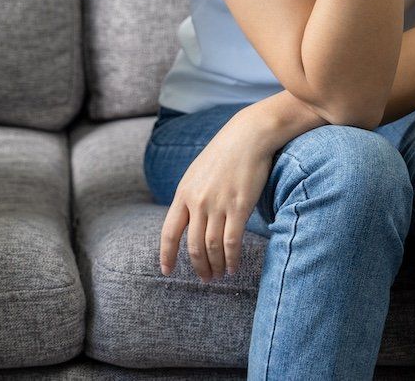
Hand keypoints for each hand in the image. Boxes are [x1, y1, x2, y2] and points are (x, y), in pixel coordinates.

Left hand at [158, 111, 280, 282]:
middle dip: (197, 266)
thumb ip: (190, 197)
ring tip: (219, 275)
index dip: (166, 254)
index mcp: (183, 193)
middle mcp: (197, 201)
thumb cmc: (224, 155)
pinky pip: (231, 242)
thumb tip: (188, 220)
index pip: (169, 232)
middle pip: (192, 245)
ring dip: (214, 265)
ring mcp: (217, 204)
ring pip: (211, 246)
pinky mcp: (239, 206)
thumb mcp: (197, 174)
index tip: (166, 270)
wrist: (247, 136)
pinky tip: (232, 267)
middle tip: (204, 278)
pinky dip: (230, 259)